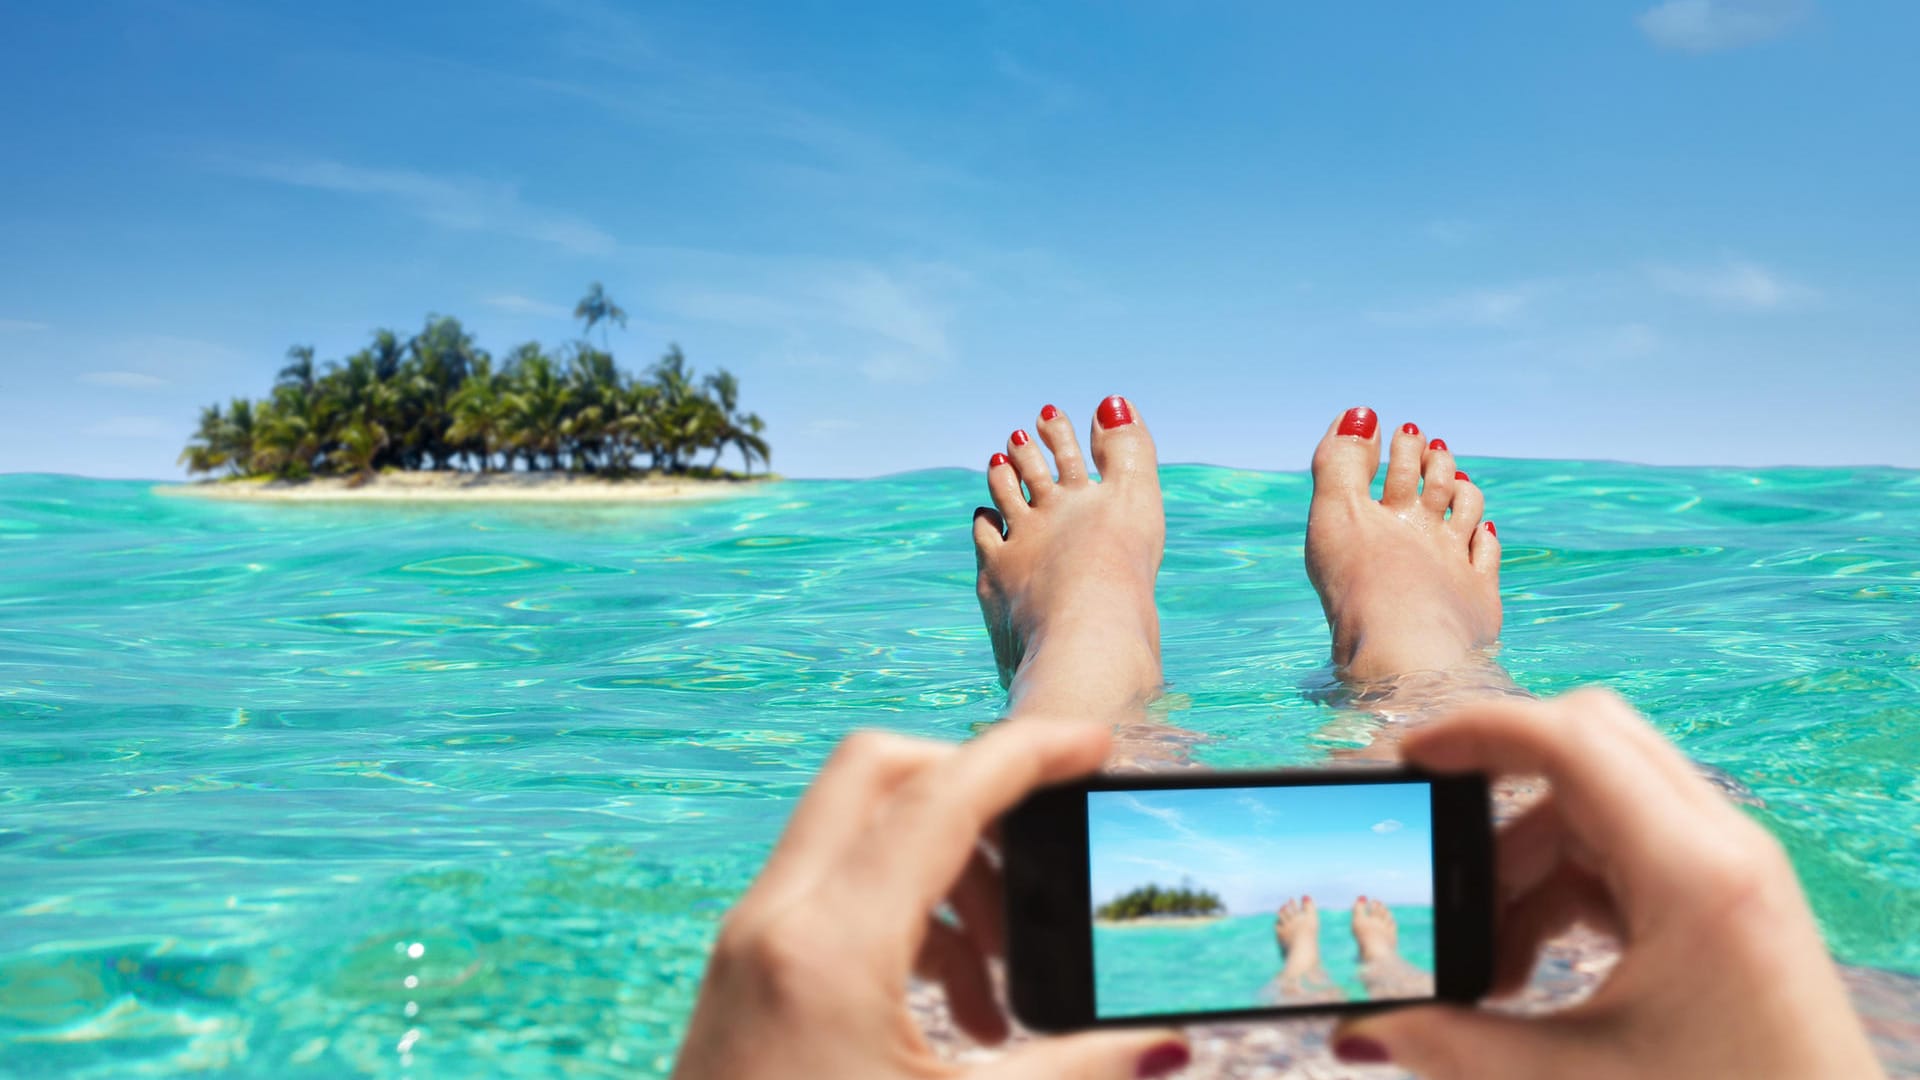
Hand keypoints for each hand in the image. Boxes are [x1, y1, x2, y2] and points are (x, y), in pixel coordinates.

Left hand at [671, 718, 1191, 1079]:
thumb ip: (1074, 1074)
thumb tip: (1166, 1047)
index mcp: (828, 947)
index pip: (941, 794)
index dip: (1027, 756)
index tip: (1093, 745)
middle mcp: (773, 922)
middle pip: (879, 773)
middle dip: (972, 788)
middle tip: (1046, 851)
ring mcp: (746, 945)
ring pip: (853, 831)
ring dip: (943, 869)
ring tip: (1004, 983)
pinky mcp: (742, 976)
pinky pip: (829, 891)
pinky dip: (901, 913)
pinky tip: (954, 1014)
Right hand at [1333, 688, 1882, 1078]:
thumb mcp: (1578, 1079)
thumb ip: (1455, 1046)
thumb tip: (1360, 1030)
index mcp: (1695, 873)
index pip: (1572, 737)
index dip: (1478, 730)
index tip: (1407, 758)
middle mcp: (1722, 849)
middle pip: (1585, 753)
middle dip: (1495, 799)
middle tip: (1434, 851)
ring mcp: (1728, 869)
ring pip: (1596, 807)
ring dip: (1524, 866)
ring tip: (1487, 969)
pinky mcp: (1723, 900)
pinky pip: (1622, 853)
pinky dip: (1562, 892)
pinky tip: (1528, 971)